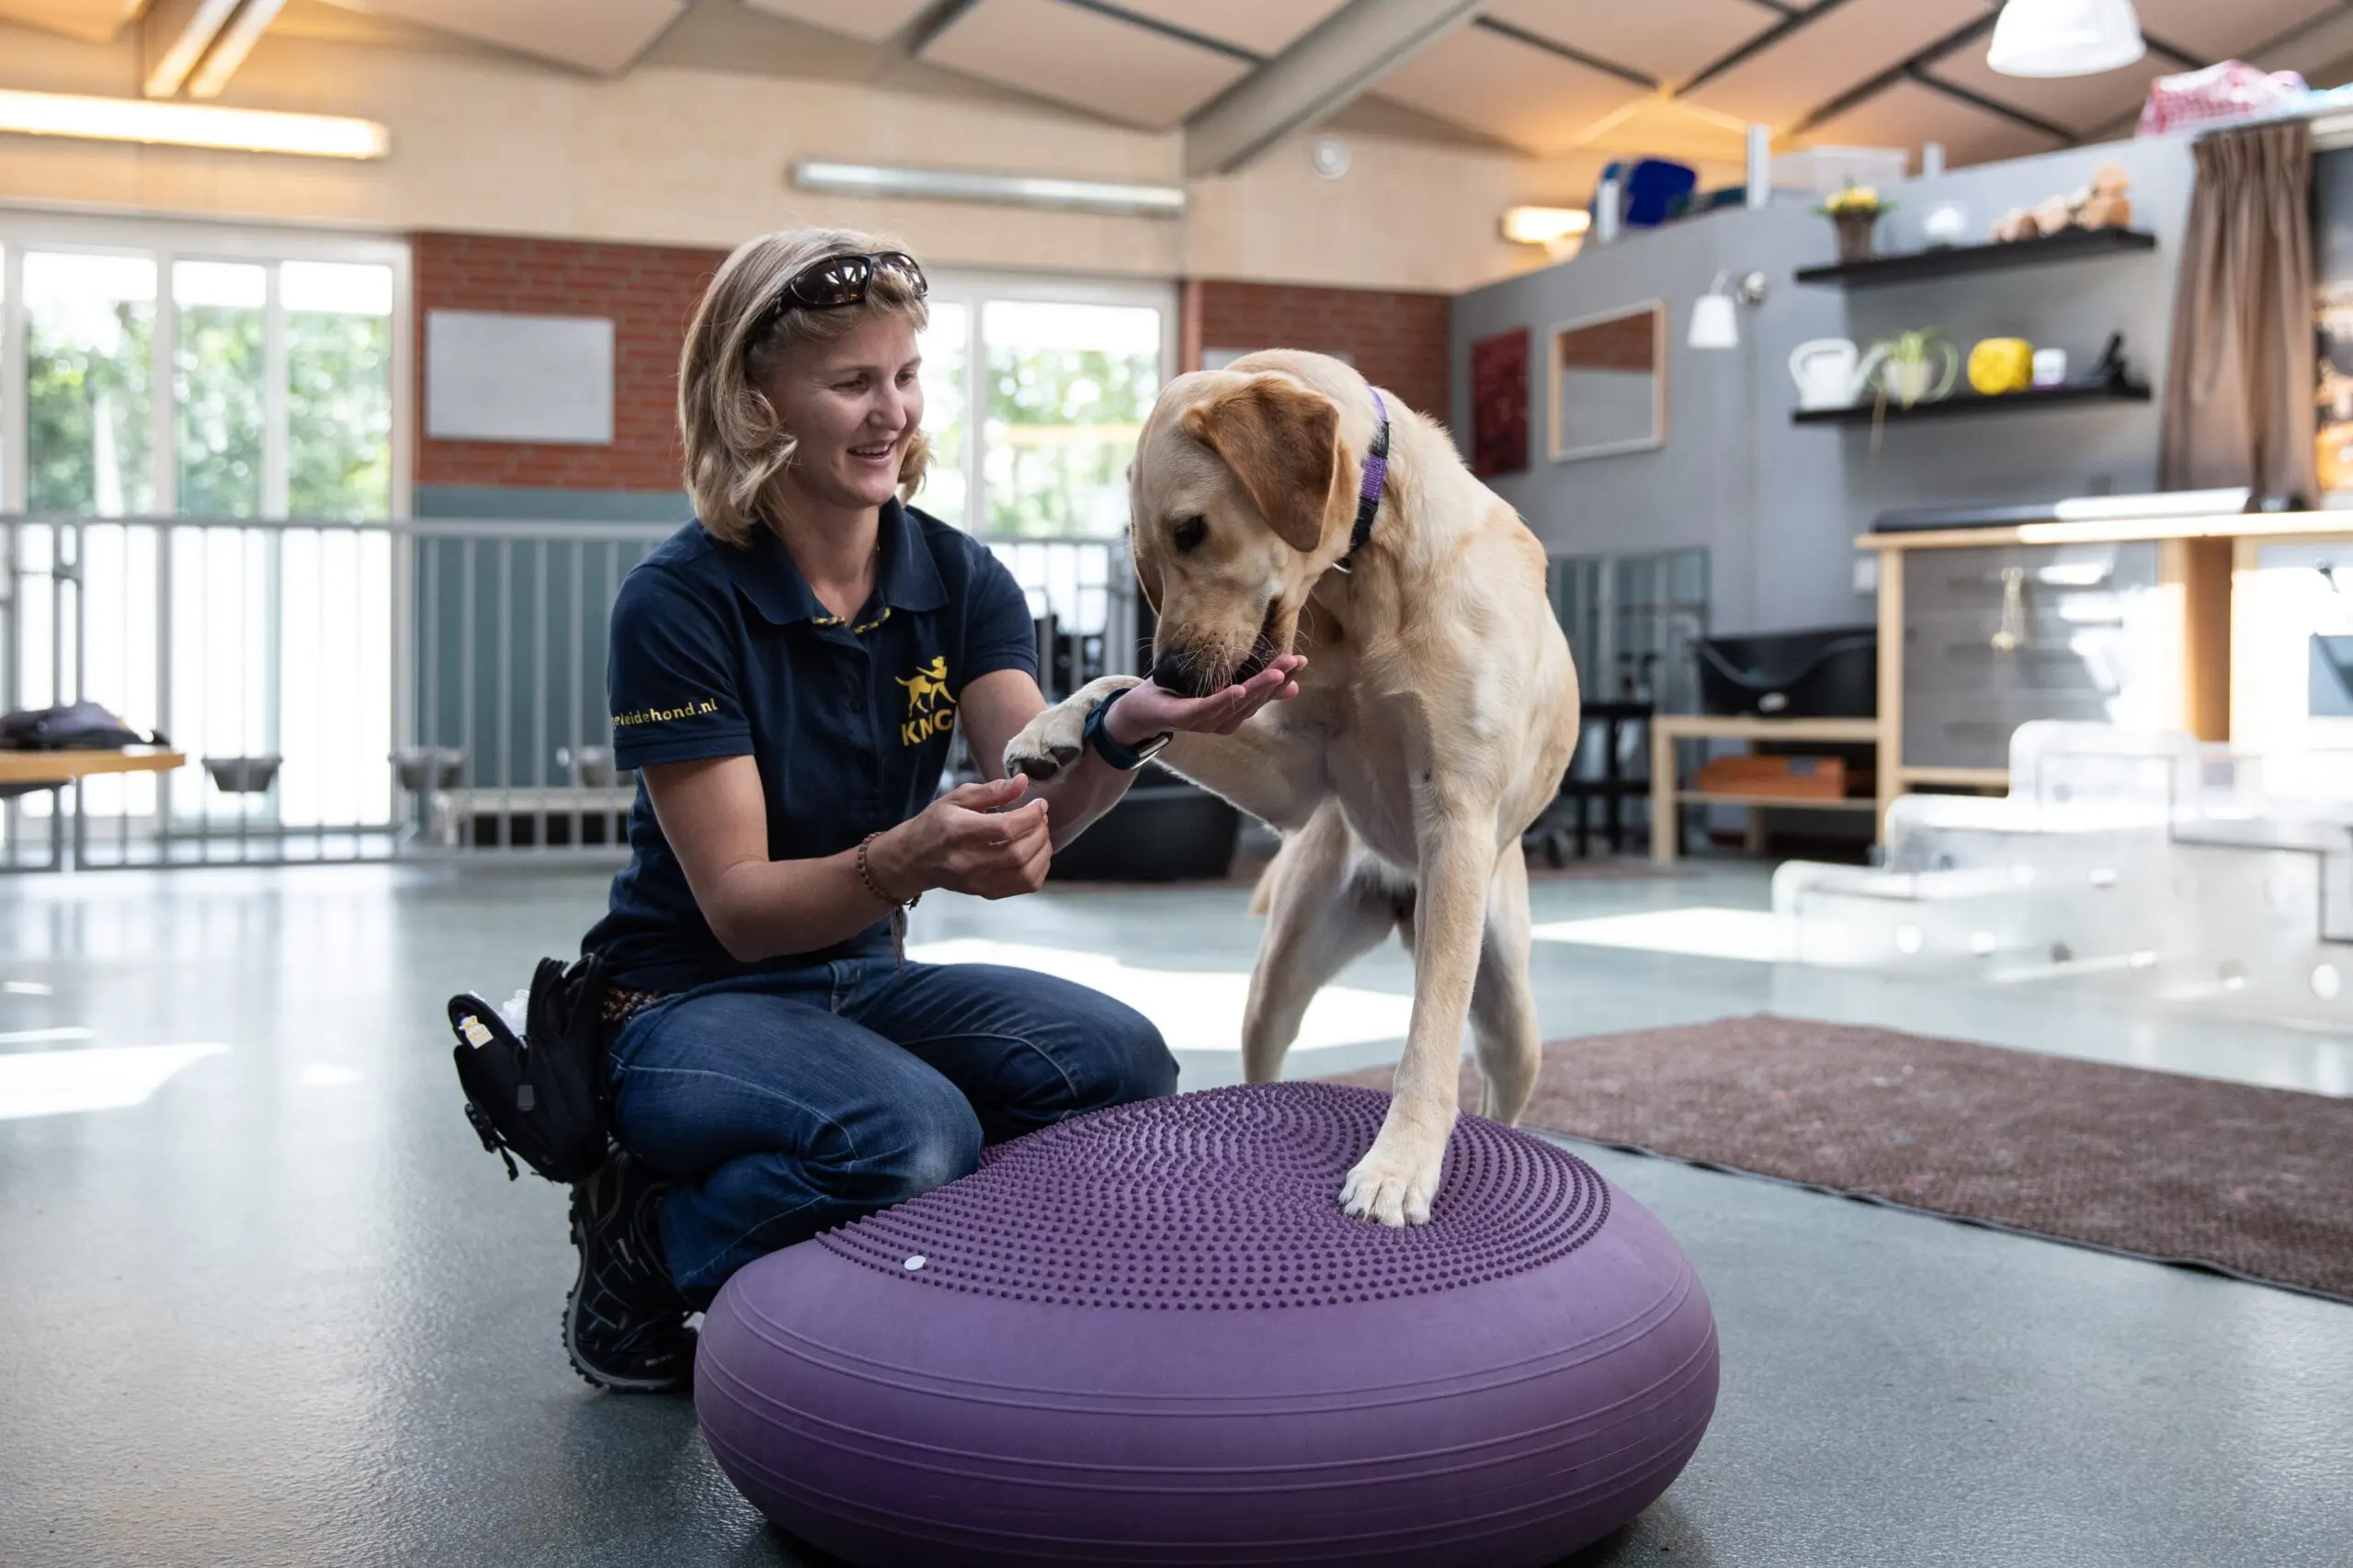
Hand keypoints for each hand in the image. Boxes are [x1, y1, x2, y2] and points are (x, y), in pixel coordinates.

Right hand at [869, 777, 1050, 901]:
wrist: (913, 859)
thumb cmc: (936, 824)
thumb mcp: (957, 798)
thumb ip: (992, 790)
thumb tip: (1023, 782)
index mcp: (958, 832)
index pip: (1005, 828)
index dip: (1030, 816)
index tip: (1039, 804)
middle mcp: (968, 861)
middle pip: (1018, 853)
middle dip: (1039, 832)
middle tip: (1040, 818)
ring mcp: (978, 882)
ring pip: (1026, 873)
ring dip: (1043, 851)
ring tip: (1040, 834)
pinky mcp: (986, 893)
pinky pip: (1025, 886)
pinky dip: (1039, 868)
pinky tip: (1036, 853)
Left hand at [1107, 655, 1305, 743]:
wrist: (1139, 709)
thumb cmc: (1178, 694)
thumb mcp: (1220, 686)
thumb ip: (1253, 687)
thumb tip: (1292, 686)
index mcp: (1232, 713)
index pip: (1264, 696)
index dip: (1283, 679)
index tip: (1300, 662)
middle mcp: (1222, 722)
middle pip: (1254, 701)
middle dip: (1275, 680)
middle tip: (1295, 662)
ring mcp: (1203, 723)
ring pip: (1236, 706)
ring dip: (1257, 688)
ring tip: (1276, 671)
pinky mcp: (1183, 719)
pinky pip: (1206, 709)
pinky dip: (1223, 700)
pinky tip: (1239, 689)